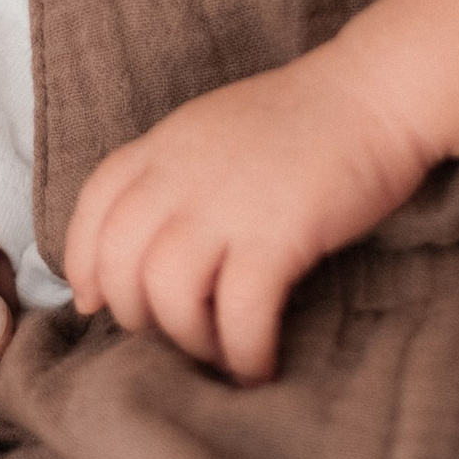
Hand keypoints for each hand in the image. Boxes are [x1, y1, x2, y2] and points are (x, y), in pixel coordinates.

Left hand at [65, 49, 432, 381]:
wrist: (376, 93)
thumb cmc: (307, 118)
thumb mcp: (216, 128)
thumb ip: (175, 172)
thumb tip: (147, 235)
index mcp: (164, 145)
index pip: (93, 207)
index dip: (83, 263)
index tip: (96, 303)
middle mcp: (180, 175)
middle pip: (120, 262)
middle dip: (136, 314)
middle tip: (174, 333)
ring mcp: (225, 205)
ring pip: (168, 295)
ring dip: (188, 340)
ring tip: (220, 352)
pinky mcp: (276, 235)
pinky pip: (239, 314)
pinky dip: (243, 352)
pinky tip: (259, 365)